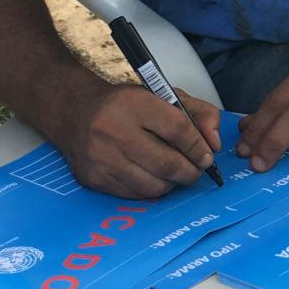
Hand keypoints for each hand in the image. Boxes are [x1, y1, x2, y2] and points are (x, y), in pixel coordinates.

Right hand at [53, 83, 222, 198]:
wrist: (75, 112)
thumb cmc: (125, 104)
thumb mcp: (163, 95)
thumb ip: (197, 113)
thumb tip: (214, 144)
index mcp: (133, 102)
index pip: (178, 129)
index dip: (198, 147)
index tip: (206, 155)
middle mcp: (113, 130)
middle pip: (167, 163)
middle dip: (190, 171)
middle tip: (195, 170)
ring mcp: (101, 158)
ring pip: (153, 185)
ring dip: (172, 183)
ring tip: (175, 174)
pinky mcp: (93, 178)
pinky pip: (134, 194)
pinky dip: (151, 189)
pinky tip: (153, 177)